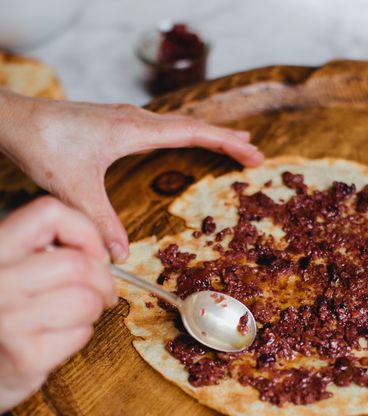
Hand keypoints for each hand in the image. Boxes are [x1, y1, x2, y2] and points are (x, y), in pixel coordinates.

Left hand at [0, 91, 263, 261]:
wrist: (16, 119)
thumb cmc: (44, 143)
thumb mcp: (75, 188)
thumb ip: (101, 221)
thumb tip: (121, 255)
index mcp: (136, 130)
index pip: (194, 133)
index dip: (226, 145)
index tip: (253, 155)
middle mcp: (137, 119)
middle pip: (194, 125)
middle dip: (226, 139)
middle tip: (254, 152)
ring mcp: (128, 118)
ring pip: (179, 123)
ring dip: (207, 133)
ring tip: (231, 143)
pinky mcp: (118, 123)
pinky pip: (163, 126)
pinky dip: (185, 134)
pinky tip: (184, 140)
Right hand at [0, 196, 115, 411]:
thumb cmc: (6, 312)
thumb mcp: (13, 266)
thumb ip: (43, 248)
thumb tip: (99, 248)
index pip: (48, 214)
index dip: (85, 231)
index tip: (94, 253)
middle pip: (77, 265)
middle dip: (103, 280)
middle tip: (104, 291)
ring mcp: (7, 320)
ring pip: (85, 300)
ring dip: (94, 307)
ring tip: (80, 312)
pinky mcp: (25, 357)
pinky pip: (80, 333)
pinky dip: (81, 334)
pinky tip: (60, 336)